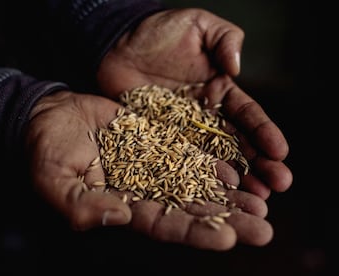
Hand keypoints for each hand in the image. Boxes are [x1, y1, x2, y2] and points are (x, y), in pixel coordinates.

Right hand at [25, 91, 273, 249]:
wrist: (51, 117)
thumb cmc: (46, 152)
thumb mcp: (55, 181)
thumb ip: (82, 205)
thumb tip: (119, 216)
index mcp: (121, 206)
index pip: (163, 225)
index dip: (193, 233)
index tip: (226, 240)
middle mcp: (143, 190)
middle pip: (190, 209)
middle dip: (226, 220)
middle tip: (262, 228)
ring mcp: (152, 164)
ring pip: (196, 183)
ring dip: (228, 194)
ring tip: (261, 201)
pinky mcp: (155, 140)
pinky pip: (186, 152)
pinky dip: (210, 161)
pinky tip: (235, 169)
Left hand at [97, 8, 291, 198]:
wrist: (117, 43)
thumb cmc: (159, 31)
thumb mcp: (199, 25)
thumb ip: (225, 40)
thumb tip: (237, 69)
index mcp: (219, 90)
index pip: (246, 114)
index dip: (263, 132)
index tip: (280, 152)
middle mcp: (203, 115)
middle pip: (234, 143)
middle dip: (258, 164)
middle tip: (277, 186)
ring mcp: (180, 130)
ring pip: (210, 158)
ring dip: (232, 178)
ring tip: (252, 198)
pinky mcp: (156, 138)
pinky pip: (175, 159)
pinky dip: (191, 176)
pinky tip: (206, 193)